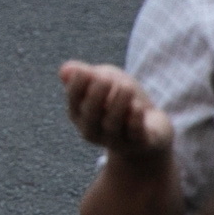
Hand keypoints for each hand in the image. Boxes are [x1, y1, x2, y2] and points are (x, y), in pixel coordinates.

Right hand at [57, 61, 173, 158]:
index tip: (84, 71)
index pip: (73, 99)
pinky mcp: (138, 143)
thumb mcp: (104, 79)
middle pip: (90, 115)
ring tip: (126, 88)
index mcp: (79, 112)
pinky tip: (137, 107)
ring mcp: (115, 139)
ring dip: (118, 105)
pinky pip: (134, 134)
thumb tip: (64, 71)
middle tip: (104, 79)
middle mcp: (93, 129)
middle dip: (95, 97)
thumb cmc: (120, 97)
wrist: (149, 125)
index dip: (77, 85)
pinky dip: (135, 120)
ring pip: (112, 125)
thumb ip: (86, 73)